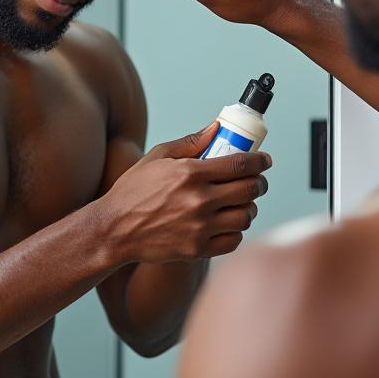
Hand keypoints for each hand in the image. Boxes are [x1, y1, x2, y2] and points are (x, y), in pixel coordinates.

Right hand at [100, 121, 271, 264]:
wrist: (114, 230)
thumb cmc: (133, 190)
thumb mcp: (157, 157)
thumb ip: (190, 142)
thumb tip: (218, 128)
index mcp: (191, 173)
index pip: (241, 165)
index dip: (260, 161)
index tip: (264, 161)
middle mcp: (199, 200)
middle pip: (250, 190)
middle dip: (259, 183)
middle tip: (256, 181)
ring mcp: (200, 227)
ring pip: (245, 216)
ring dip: (248, 207)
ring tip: (240, 203)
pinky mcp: (198, 249)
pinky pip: (233, 240)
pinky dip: (236, 231)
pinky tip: (227, 223)